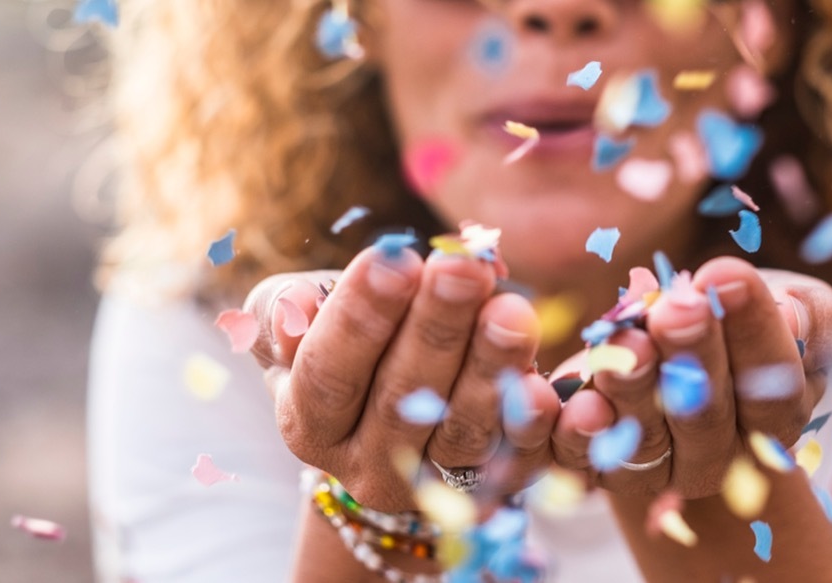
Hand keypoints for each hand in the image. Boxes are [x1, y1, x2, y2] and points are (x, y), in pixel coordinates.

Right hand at [244, 245, 561, 510]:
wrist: (393, 417)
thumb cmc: (342, 346)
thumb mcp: (296, 324)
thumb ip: (284, 311)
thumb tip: (296, 305)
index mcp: (309, 424)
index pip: (328, 373)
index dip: (359, 318)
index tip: (395, 258)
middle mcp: (367, 467)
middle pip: (401, 401)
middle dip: (436, 328)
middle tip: (465, 267)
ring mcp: (432, 487)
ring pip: (463, 432)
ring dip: (490, 368)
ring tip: (513, 309)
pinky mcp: (492, 490)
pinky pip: (517, 460)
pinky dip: (534, 424)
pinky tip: (548, 384)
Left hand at [548, 257, 831, 497]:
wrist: (678, 344)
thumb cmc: (743, 317)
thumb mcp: (796, 305)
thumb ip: (811, 314)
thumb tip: (793, 315)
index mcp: (776, 416)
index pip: (774, 385)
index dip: (754, 331)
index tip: (727, 274)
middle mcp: (720, 456)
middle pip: (707, 415)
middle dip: (692, 355)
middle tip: (678, 307)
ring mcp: (658, 467)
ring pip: (645, 438)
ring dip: (634, 387)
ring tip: (627, 338)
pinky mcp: (599, 466)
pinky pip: (585, 459)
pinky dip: (577, 433)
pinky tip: (573, 398)